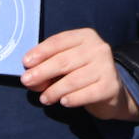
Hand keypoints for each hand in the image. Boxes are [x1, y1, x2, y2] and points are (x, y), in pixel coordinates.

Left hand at [20, 28, 138, 121]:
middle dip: (42, 72)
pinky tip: (63, 101)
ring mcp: (106, 67)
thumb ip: (50, 64)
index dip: (40, 52)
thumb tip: (30, 75)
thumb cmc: (84, 73)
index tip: (26, 62)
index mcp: (86, 36)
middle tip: (27, 81)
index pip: (59, 41)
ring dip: (54, 90)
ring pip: (73, 79)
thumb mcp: (69, 62)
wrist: (112, 91)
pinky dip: (72, 99)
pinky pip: (86, 94)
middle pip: (63, 61)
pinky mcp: (110, 86)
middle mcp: (98, 48)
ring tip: (44, 98)